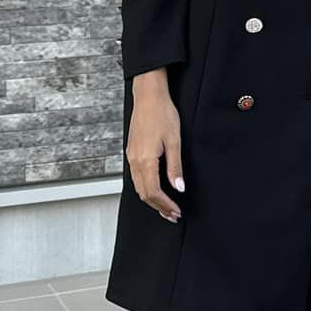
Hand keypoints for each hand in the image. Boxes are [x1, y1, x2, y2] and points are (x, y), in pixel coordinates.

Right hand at [127, 70, 184, 222]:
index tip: (176, 212)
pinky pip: (136, 177)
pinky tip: (156, 189)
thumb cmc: (162, 114)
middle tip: (173, 215)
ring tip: (166, 206)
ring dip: (152, 199)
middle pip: (144, 193)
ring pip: (138, 187)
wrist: (148, 96)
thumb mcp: (174, 141)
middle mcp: (134, 161)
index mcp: (145, 160)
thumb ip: (175, 167)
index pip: (153, 192)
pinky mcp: (131, 152)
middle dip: (158, 207)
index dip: (165, 205)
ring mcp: (131, 157)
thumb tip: (179, 188)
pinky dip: (146, 188)